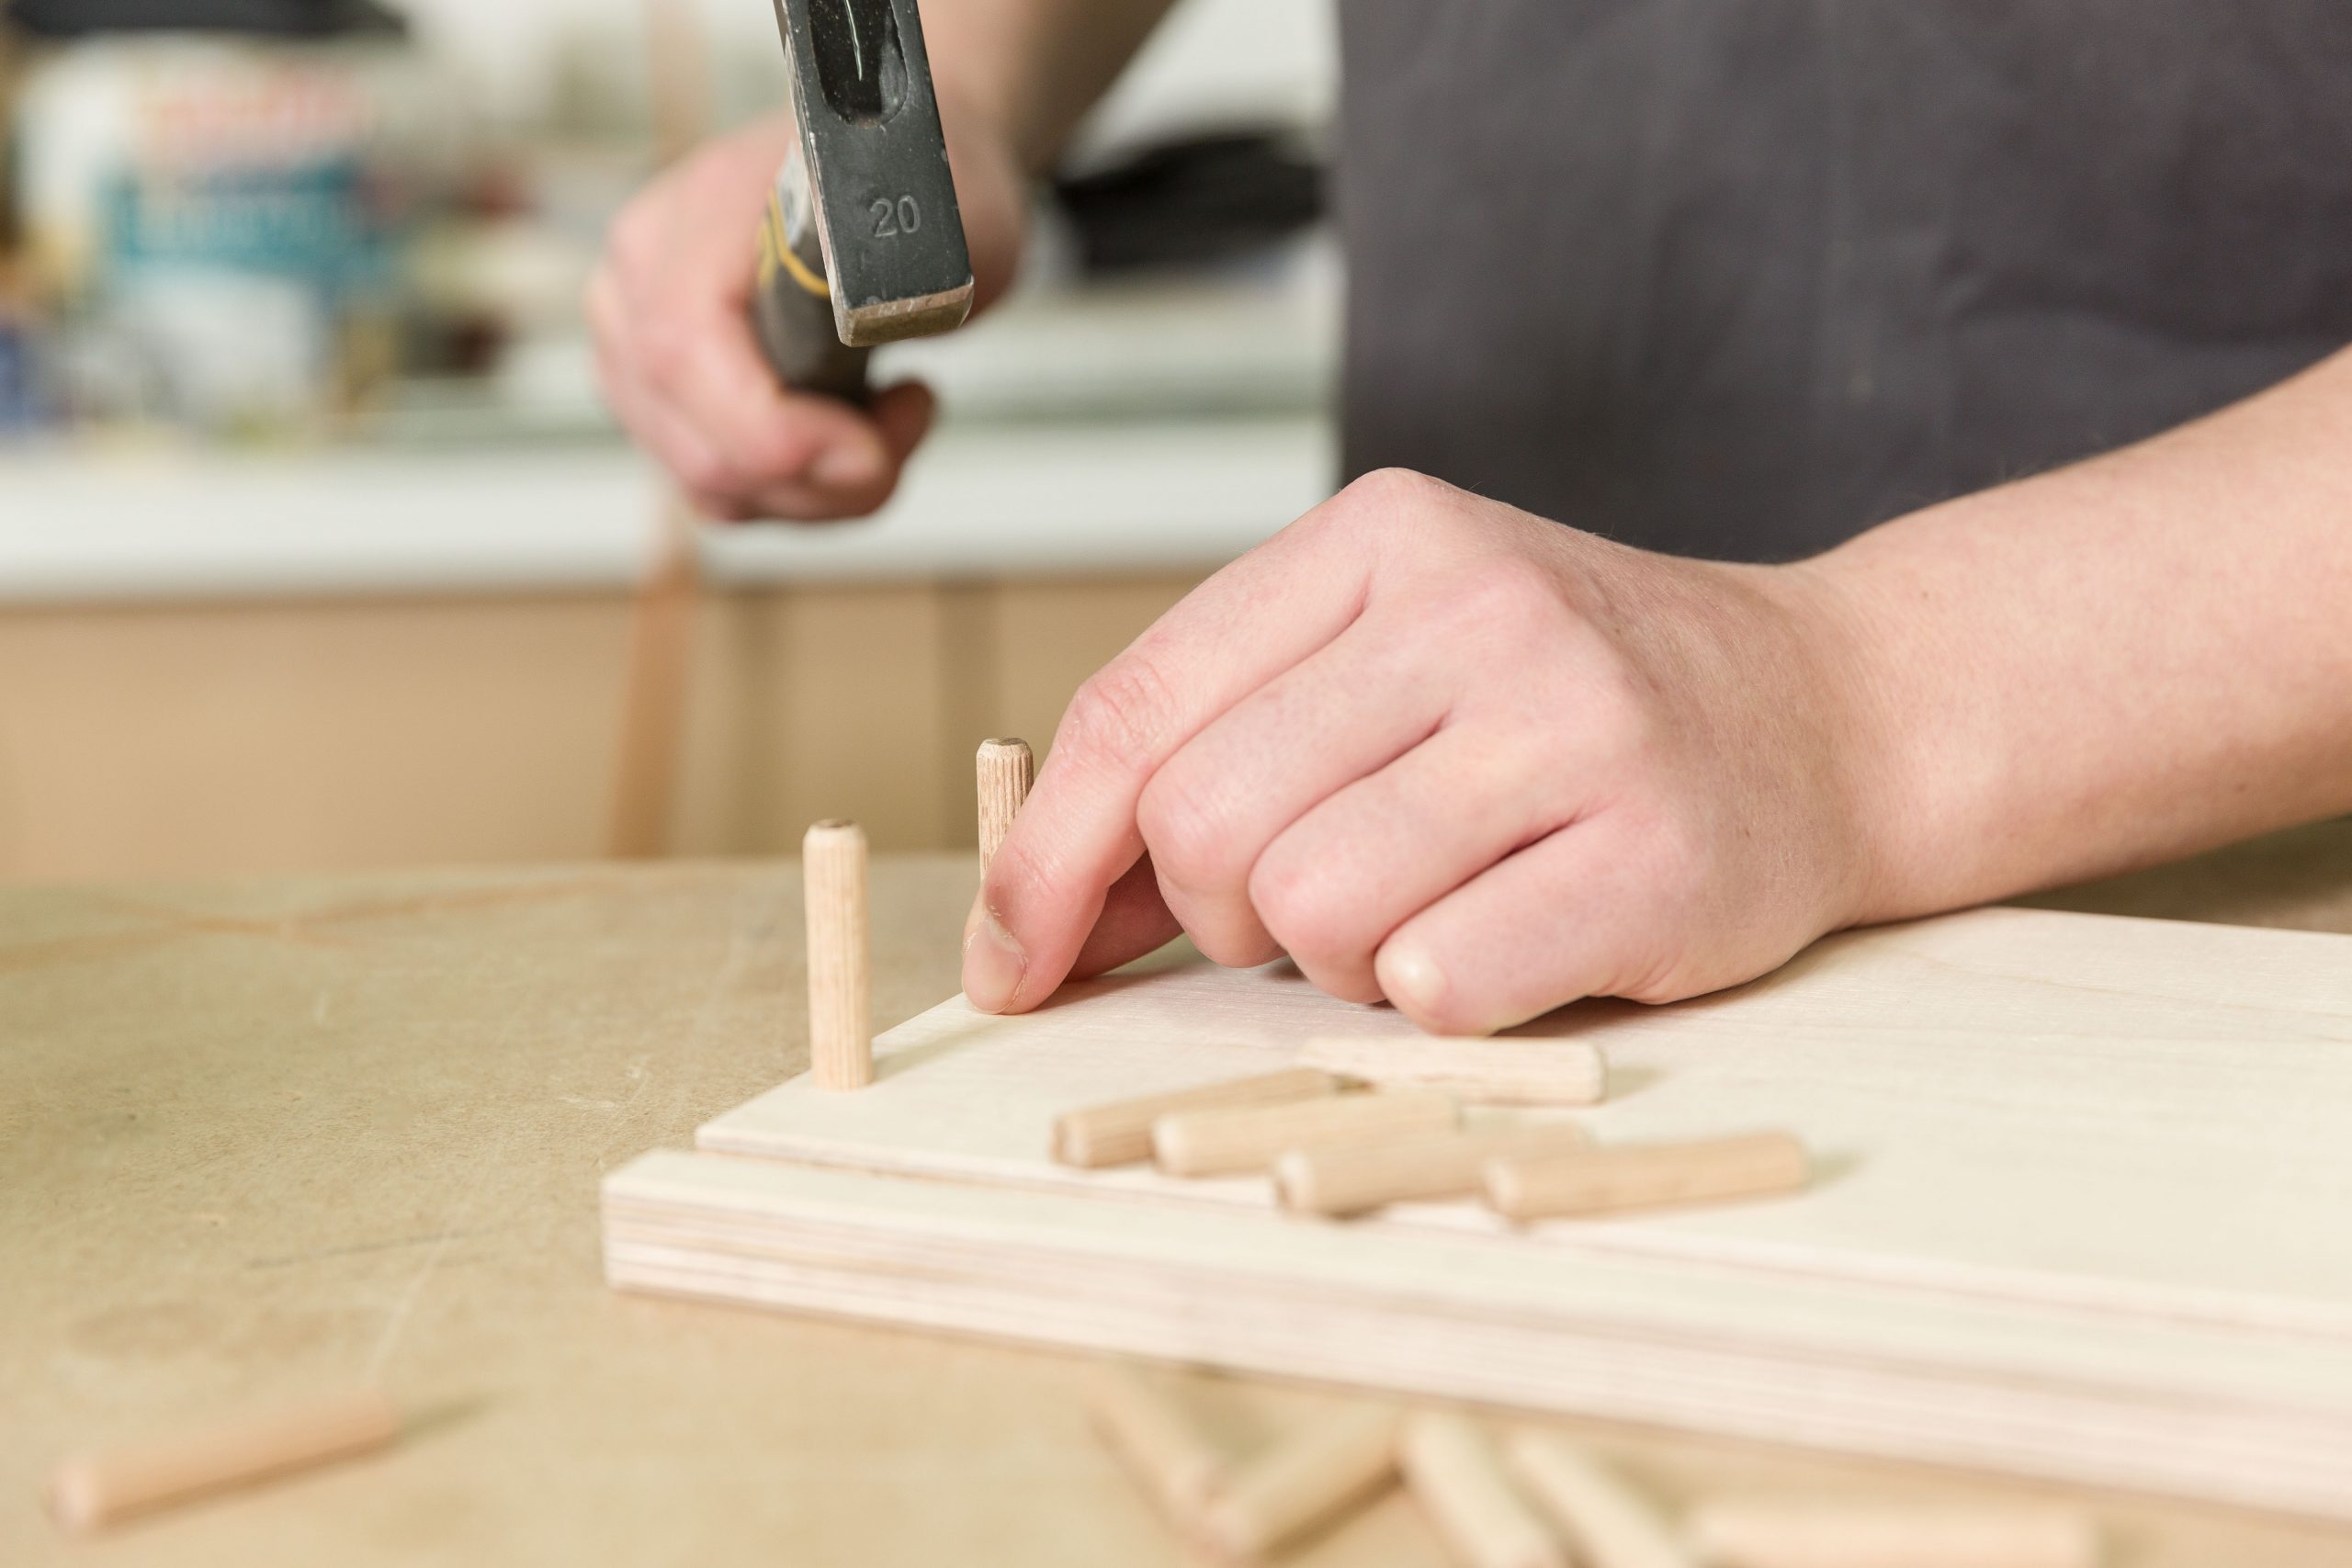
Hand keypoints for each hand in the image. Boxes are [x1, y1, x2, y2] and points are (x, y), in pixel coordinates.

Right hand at [587, 94, 1026, 521]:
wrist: (906, 174)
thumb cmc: (923, 186)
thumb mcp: (946, 213)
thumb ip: (904, 271)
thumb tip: (863, 326)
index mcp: (697, 217)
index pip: (681, 351)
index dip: (770, 432)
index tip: (868, 451)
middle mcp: (640, 282)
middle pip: (697, 445)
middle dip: (822, 477)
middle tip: (908, 422)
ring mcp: (640, 349)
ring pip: (714, 486)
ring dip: (827, 487)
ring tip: (897, 411)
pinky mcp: (670, 404)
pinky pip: (729, 493)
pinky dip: (809, 490)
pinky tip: (861, 428)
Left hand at [963, 469, 1892, 1033]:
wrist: (1826, 713)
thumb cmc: (1567, 703)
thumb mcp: (1387, 660)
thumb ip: (1216, 748)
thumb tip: (1033, 914)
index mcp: (1379, 538)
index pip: (1135, 707)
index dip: (1047, 856)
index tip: (1015, 961)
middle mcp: (1472, 607)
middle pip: (1204, 825)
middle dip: (1219, 913)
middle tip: (1308, 909)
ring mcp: (1574, 724)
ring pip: (1310, 912)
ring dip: (1336, 961)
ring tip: (1427, 911)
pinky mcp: (1656, 853)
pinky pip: (1438, 985)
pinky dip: (1436, 1000)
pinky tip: (1506, 944)